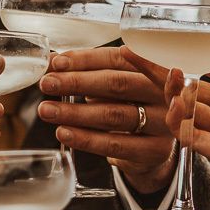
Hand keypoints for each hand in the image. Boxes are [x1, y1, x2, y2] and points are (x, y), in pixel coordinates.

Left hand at [37, 47, 174, 192]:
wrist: (152, 148)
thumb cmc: (129, 107)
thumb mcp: (112, 86)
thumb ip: (86, 72)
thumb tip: (52, 61)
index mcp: (153, 67)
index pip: (116, 59)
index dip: (85, 60)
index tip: (57, 63)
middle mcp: (163, 92)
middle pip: (117, 84)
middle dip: (77, 82)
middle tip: (47, 84)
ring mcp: (162, 122)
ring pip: (114, 114)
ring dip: (75, 112)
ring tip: (47, 110)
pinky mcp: (155, 150)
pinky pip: (116, 143)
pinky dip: (86, 138)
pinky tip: (64, 132)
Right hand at [121, 23, 209, 191]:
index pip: (207, 61)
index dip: (183, 50)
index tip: (157, 39)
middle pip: (188, 84)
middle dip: (160, 70)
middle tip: (133, 54)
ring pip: (186, 110)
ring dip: (171, 95)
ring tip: (167, 78)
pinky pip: (194, 139)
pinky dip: (179, 126)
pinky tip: (171, 110)